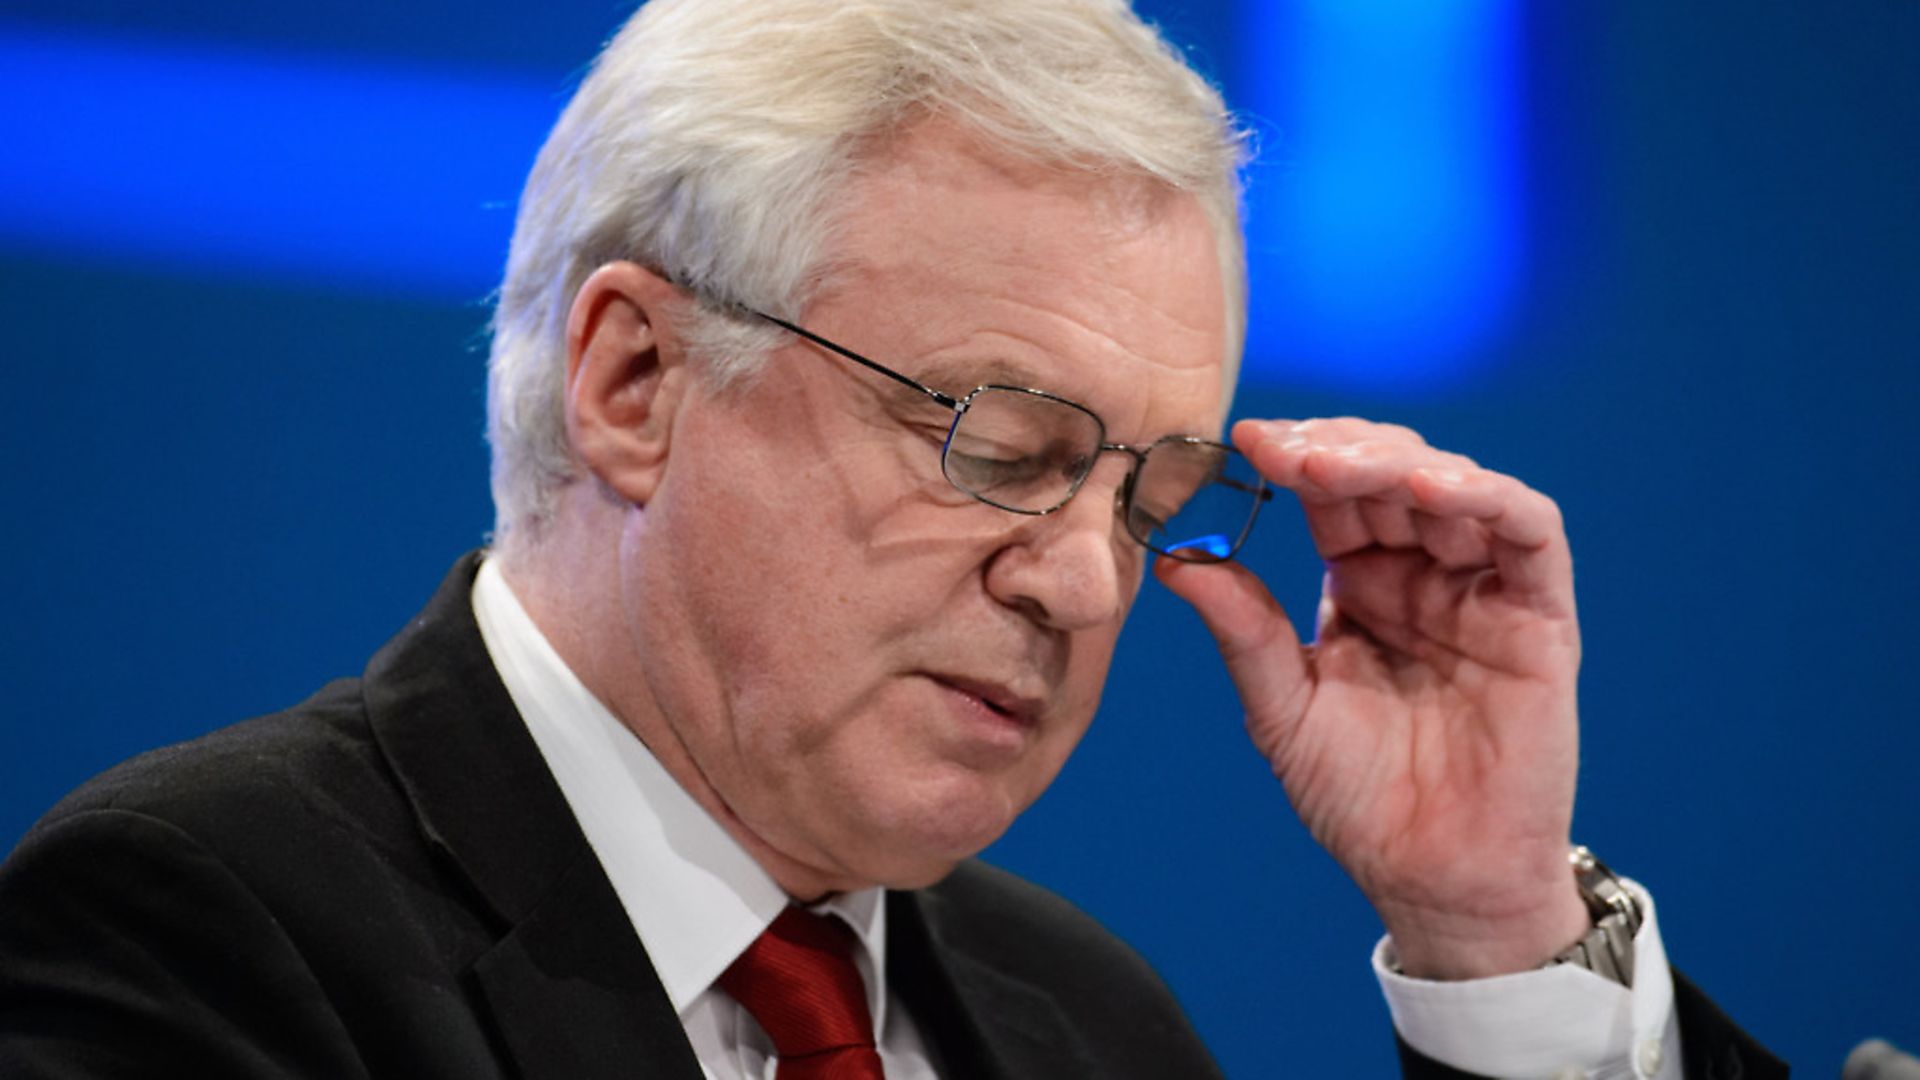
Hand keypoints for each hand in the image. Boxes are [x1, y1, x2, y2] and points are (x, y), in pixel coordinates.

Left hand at [1157, 418, 1590, 978]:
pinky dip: (1488, 498)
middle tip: (1281, 449)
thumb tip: (1176, 558)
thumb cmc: (1359, 797)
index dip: (1293, 458)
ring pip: (1455, 485)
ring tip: (1334, 464)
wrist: (1433, 877)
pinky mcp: (1540, 615)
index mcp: (1360, 581)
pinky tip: (1433, 491)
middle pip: (1389, 471)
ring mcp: (1483, 588)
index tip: (1243, 441)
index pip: (1330, 492)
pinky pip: (1530, 533)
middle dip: (1335, 449)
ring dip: (1395, 461)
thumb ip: (1244, 630)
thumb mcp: (1281, 708)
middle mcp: (1423, 571)